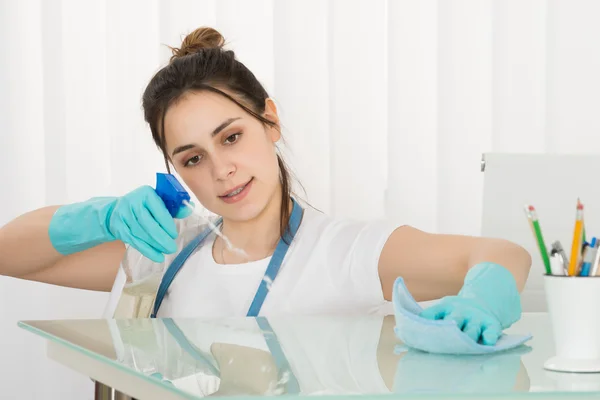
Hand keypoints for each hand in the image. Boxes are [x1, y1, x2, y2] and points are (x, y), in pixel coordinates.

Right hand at [49, 186, 190, 261]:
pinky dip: (147, 250)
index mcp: (145, 193)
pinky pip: (134, 241)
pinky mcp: (119, 228)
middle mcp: (132, 202)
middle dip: (161, 237)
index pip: (157, 209)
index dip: (166, 223)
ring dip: (155, 245)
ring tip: (166, 251)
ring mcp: (123, 216)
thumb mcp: (157, 201)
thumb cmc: (144, 206)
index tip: (174, 234)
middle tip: (172, 247)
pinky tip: (157, 256)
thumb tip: (188, 209)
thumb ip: (173, 206)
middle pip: (147, 223)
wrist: (117, 210)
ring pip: (141, 233)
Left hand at [419, 296, 502, 344]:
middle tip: (442, 341)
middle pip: (454, 320)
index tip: (418, 333)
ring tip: (464, 345)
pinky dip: (490, 337)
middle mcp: (460, 311)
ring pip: (472, 329)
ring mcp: (476, 317)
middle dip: (448, 331)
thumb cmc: (454, 315)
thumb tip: (402, 334)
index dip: (425, 323)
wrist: (481, 302)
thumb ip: (426, 323)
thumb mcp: (441, 312)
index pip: (431, 314)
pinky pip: (492, 331)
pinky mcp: (491, 324)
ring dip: (468, 337)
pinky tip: (488, 343)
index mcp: (443, 307)